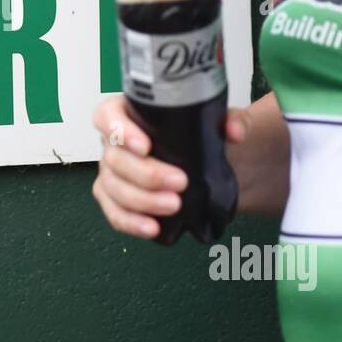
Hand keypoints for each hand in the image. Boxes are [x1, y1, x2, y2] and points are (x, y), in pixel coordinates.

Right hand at [91, 95, 254, 238]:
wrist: (204, 163)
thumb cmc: (197, 136)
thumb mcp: (216, 121)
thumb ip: (229, 119)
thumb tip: (234, 132)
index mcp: (127, 114)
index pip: (107, 116)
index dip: (120, 130)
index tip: (145, 145)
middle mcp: (114, 144)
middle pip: (115, 158)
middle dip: (147, 174)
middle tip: (179, 182)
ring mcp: (111, 173)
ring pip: (114, 188)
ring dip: (143, 201)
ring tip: (174, 206)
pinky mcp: (115, 200)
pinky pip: (115, 214)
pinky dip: (132, 223)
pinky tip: (152, 227)